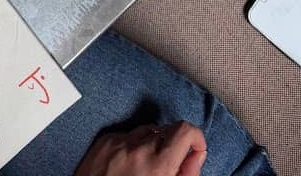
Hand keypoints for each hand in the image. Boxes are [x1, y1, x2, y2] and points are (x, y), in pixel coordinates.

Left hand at [76, 122, 207, 175]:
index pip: (185, 130)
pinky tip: (130, 165)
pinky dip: (133, 146)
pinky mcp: (104, 141)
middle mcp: (137, 149)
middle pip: (167, 129)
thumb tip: (195, 156)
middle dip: (174, 144)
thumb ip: (186, 175)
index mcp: (157, 166)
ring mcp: (118, 142)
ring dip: (153, 144)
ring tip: (147, 168)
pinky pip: (126, 135)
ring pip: (147, 130)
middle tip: (170, 165)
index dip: (195, 139)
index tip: (195, 149)